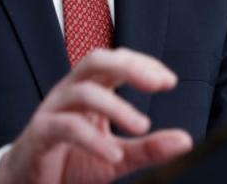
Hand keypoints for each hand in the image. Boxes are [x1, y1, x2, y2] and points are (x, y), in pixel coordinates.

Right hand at [0, 47, 192, 183]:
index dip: (142, 64)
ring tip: (142, 126)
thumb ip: (148, 147)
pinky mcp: (40, 134)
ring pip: (83, 91)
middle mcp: (69, 93)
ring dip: (117, 106)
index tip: (170, 81)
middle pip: (95, 60)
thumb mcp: (117, 157)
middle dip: (129, 66)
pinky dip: (92, 140)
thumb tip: (187, 140)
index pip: (115, 61)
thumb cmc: (70, 164)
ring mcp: (52, 110)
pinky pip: (66, 127)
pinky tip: (112, 155)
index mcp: (88, 90)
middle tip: (159, 84)